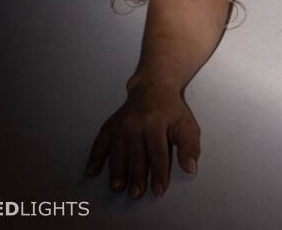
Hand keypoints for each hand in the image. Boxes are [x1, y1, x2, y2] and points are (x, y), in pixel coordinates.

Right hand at [83, 79, 200, 198]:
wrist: (152, 87)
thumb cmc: (171, 110)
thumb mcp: (186, 124)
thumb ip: (189, 146)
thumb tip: (190, 168)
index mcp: (156, 122)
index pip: (158, 152)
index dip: (158, 173)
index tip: (158, 191)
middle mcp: (135, 122)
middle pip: (136, 153)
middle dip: (136, 175)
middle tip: (135, 194)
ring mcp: (120, 124)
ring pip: (117, 151)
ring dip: (116, 170)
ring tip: (117, 187)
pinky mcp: (110, 126)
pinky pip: (100, 142)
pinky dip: (94, 157)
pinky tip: (90, 172)